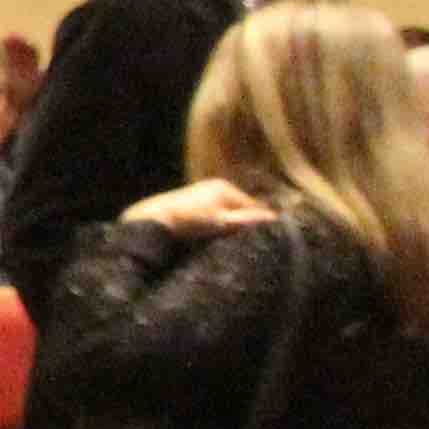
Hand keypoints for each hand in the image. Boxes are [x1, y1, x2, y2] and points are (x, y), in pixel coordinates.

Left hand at [124, 178, 273, 234]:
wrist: (153, 220)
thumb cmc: (190, 220)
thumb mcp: (223, 222)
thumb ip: (248, 220)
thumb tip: (276, 218)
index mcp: (226, 187)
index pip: (253, 206)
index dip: (258, 223)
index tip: (263, 239)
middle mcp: (215, 186)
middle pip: (239, 209)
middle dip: (243, 224)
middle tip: (244, 242)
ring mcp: (203, 194)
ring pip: (226, 213)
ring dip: (229, 226)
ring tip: (226, 241)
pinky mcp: (192, 204)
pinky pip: (213, 214)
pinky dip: (215, 224)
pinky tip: (211, 236)